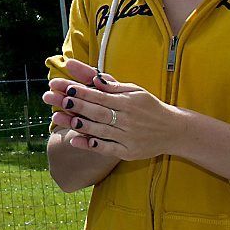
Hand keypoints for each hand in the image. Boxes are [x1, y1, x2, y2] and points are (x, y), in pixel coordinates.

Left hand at [44, 59, 180, 160]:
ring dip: (78, 124)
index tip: (63, 86)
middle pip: (97, 111)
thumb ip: (113, 86)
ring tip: (58, 116)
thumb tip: (95, 77)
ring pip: (100, 130)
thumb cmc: (149, 107)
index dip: (81, 91)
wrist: (174, 130)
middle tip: (54, 99)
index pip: (100, 96)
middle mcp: (127, 119)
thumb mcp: (135, 91)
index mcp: (128, 102)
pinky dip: (91, 145)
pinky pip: (107, 149)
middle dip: (75, 105)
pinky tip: (74, 140)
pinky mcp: (128, 152)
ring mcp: (128, 137)